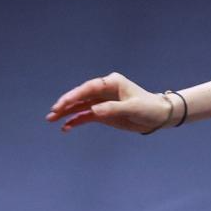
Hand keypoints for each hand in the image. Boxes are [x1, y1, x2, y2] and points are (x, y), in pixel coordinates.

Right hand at [46, 72, 170, 133]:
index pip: (89, 87)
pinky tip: (66, 127)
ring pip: (80, 106)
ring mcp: (102, 102)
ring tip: (51, 119)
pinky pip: (85, 116)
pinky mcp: (103, 113)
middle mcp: (104, 90)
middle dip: (66, 103)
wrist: (158, 116)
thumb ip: (113, 108)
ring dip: (66, 112)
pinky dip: (76, 121)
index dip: (75, 95)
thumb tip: (94, 110)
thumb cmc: (149, 108)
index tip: (63, 103)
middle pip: (81, 95)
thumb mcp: (132, 108)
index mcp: (112, 83)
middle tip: (52, 113)